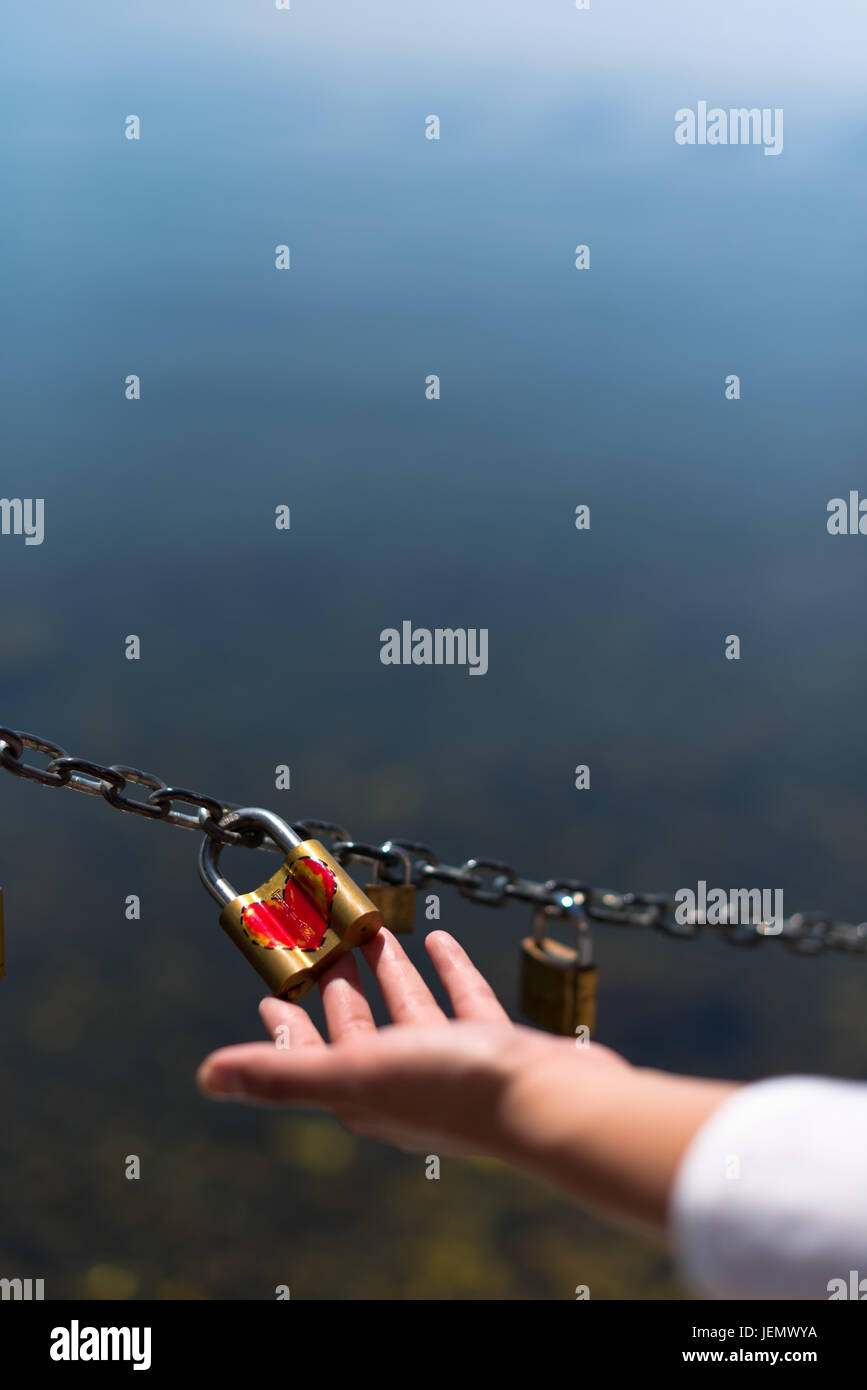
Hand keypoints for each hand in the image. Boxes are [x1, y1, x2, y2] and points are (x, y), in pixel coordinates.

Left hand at [197, 928, 625, 1159]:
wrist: (550, 1103)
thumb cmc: (452, 1089)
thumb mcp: (357, 1073)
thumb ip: (283, 1074)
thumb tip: (206, 1076)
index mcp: (364, 1094)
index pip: (310, 1058)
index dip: (286, 1027)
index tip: (271, 991)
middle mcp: (404, 1083)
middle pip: (359, 1028)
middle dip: (339, 987)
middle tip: (324, 943)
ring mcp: (451, 1066)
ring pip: (410, 1010)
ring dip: (390, 971)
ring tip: (375, 931)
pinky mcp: (493, 1047)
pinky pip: (463, 1001)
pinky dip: (447, 970)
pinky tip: (438, 940)